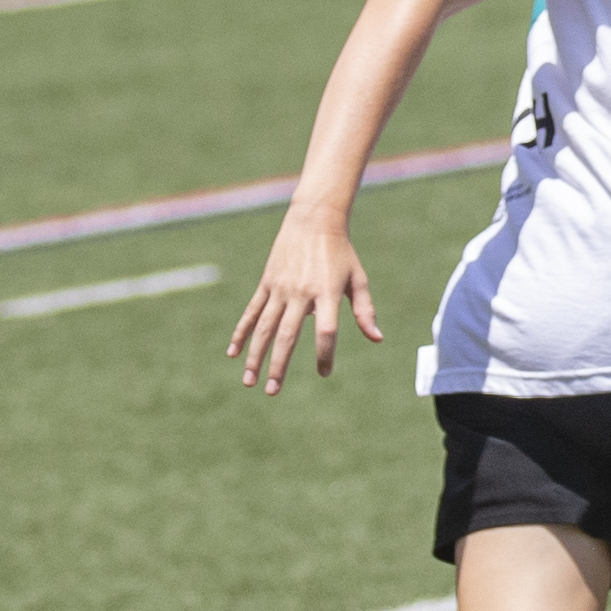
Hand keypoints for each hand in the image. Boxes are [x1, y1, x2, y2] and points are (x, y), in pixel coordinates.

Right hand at [229, 209, 380, 394]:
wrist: (313, 219)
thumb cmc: (341, 252)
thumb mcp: (357, 279)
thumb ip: (365, 311)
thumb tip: (377, 339)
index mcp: (326, 293)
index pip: (324, 331)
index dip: (324, 354)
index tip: (324, 372)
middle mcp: (300, 292)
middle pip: (286, 335)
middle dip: (278, 366)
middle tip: (272, 391)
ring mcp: (280, 287)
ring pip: (264, 328)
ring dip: (255, 356)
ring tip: (249, 381)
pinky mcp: (267, 283)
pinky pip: (252, 312)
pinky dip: (241, 332)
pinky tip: (233, 352)